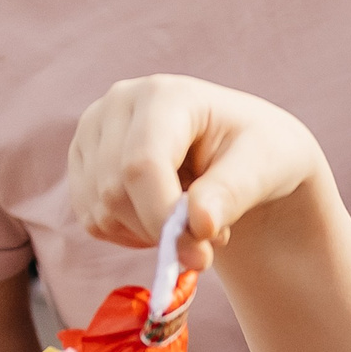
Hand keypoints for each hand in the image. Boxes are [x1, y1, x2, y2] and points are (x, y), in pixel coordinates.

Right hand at [69, 74, 330, 274]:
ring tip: (191, 217)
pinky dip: (131, 235)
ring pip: (100, 211)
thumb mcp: (266, 167)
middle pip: (114, 191)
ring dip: (149, 235)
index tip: (200, 256)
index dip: (163, 217)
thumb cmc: (262, 152)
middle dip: (162, 232)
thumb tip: (198, 226)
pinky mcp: (84, 163)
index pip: (141, 165)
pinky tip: (163, 216)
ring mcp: (94, 132)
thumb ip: (232, 192)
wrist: (245, 153)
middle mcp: (118, 104)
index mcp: (165, 95)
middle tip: (208, 241)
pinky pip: (93, 221)